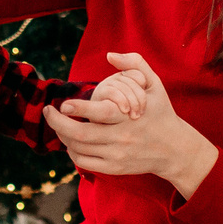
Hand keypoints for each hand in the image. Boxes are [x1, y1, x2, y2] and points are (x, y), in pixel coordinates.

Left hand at [51, 53, 218, 197]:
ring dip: (63, 136)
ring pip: (79, 149)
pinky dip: (72, 152)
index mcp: (129, 116)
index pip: (100, 113)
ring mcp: (117, 155)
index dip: (78, 108)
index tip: (63, 103)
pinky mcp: (114, 168)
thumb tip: (110, 55)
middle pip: (81, 134)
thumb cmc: (161, 112)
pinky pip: (84, 162)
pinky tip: (71, 141)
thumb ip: (135, 64)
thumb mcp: (155, 84)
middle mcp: (122, 138)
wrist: (175, 149)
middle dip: (58, 123)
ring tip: (58, 122)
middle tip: (48, 111)